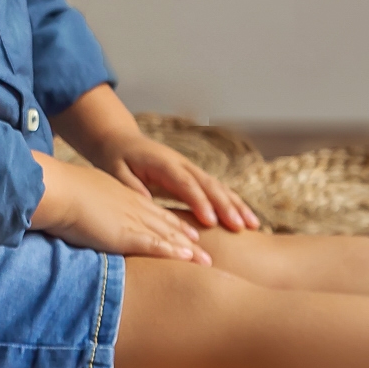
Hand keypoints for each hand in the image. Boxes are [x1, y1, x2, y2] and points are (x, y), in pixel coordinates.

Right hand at [30, 153, 211, 264]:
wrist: (56, 190)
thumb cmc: (59, 193)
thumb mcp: (79, 196)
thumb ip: (88, 207)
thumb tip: (82, 215)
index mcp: (120, 195)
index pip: (151, 210)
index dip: (169, 222)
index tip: (184, 231)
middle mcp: (131, 205)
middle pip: (165, 223)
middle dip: (187, 236)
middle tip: (205, 247)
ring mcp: (131, 219)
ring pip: (167, 235)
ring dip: (189, 249)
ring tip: (207, 260)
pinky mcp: (125, 234)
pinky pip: (156, 244)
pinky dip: (174, 251)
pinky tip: (189, 258)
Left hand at [90, 132, 260, 232]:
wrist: (121, 140)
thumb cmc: (116, 158)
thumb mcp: (115, 171)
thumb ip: (130, 185)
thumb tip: (145, 201)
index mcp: (163, 163)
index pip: (185, 183)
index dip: (200, 201)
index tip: (212, 221)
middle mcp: (181, 164)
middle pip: (208, 184)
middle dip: (226, 205)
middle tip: (241, 226)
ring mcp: (190, 169)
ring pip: (218, 186)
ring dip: (236, 205)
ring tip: (253, 225)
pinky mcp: (193, 176)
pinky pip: (215, 190)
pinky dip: (232, 203)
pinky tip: (245, 219)